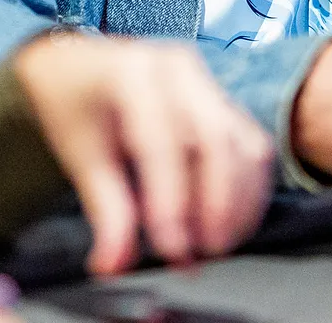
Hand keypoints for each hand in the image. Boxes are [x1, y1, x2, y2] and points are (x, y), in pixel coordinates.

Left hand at [15, 33, 273, 274]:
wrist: (81, 66)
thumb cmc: (78, 104)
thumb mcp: (80, 155)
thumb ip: (106, 211)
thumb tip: (115, 265)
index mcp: (133, 73)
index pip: (161, 140)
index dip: (171, 200)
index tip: (172, 249)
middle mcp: (179, 71)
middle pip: (216, 139)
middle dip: (218, 203)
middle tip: (204, 252)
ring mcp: (209, 83)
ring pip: (246, 144)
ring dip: (240, 202)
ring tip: (217, 244)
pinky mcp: (227, 103)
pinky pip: (254, 147)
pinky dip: (249, 191)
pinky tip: (232, 224)